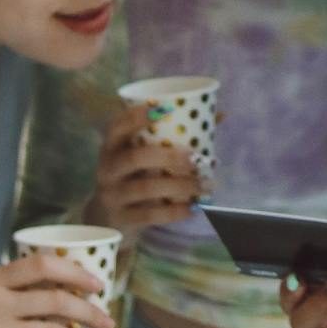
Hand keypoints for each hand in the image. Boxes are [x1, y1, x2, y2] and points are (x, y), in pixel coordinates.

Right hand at [88, 111, 203, 232]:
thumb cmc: (134, 176)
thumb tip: (219, 116)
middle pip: (135, 158)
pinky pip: (150, 215)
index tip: (166, 109)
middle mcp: (107, 168)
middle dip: (170, 157)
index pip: (118, 125)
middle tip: (197, 159)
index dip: (137, 116)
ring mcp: (111, 195)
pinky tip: (194, 207)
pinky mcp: (120, 219)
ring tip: (205, 185)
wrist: (107, 219)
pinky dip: (175, 211)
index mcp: (112, 146)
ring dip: (180, 186)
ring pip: (146, 188)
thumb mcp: (142, 155)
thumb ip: (173, 136)